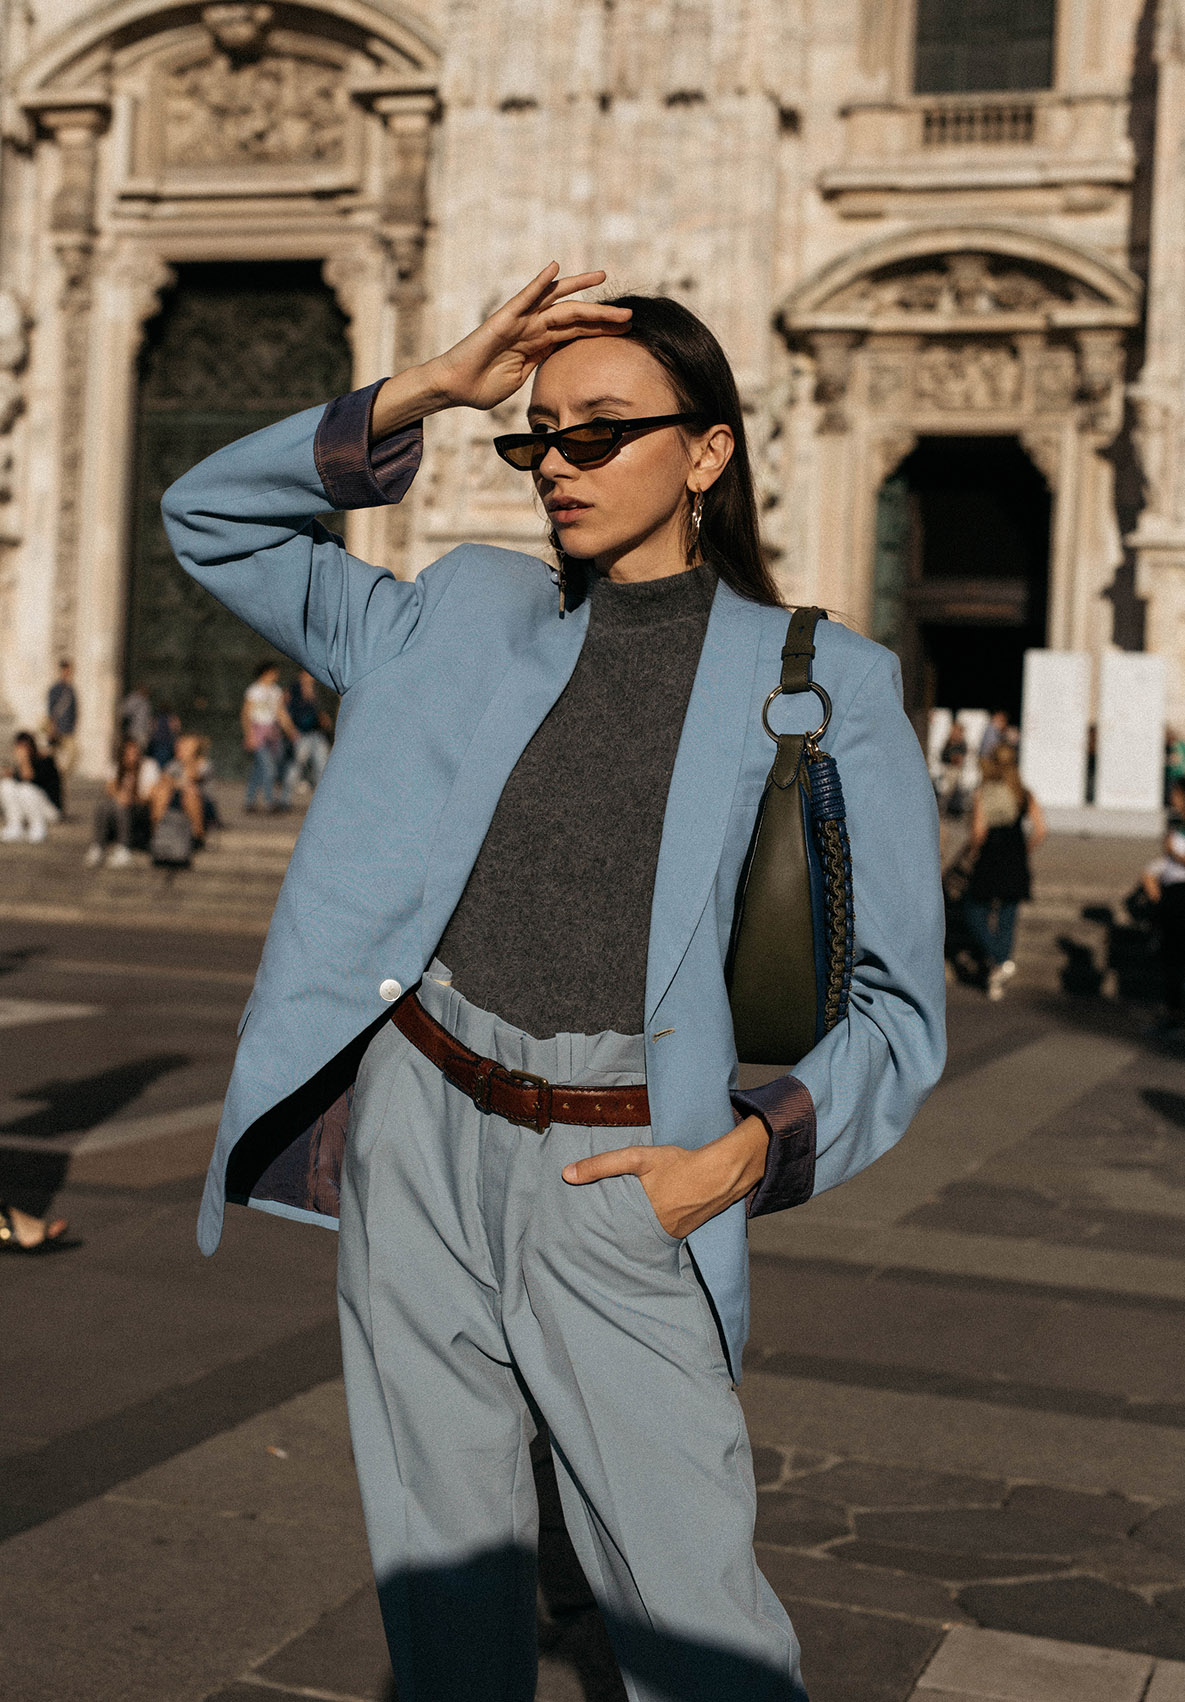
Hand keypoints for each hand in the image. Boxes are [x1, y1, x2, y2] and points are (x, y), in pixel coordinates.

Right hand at [426, 264, 632, 411]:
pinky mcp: (504, 318)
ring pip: (555, 300)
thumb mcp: (522, 381)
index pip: (577, 332)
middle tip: (629, 312)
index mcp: (540, 344)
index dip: (601, 330)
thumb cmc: (482, 387)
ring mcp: (520, 320)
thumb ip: (541, 370)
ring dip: (579, 289)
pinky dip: (539, 282)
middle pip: (574, 314)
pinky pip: (524, 297)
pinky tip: (555, 268)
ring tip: (602, 276)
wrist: (456, 387)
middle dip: (602, 313)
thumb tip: (562, 377)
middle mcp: (533, 327)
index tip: (627, 330)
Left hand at [561, 1115, 769, 1239]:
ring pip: (640, 1238)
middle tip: (589, 1236)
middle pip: (623, 1237)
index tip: (575, 1233)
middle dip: (608, 1237)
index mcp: (640, 1219)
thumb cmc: (678, 1164)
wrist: (721, 1173)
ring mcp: (670, 1236)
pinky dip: (647, 1231)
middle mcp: (655, 1234)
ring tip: (611, 1231)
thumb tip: (567, 1174)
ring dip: (628, 1234)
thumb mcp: (638, 1159)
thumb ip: (602, 1165)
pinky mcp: (681, 1232)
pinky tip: (642, 1224)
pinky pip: (658, 1236)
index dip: (592, 1232)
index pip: (607, 1231)